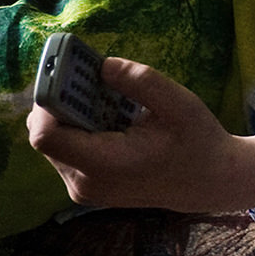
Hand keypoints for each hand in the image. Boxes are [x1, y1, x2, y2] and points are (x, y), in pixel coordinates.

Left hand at [26, 56, 254, 214]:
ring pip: (52, 144)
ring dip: (68, 116)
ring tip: (102, 98)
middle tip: (87, 78)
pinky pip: (65, 153)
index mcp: (106, 164)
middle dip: (59, 103)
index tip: (67, 74)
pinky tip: (108, 119)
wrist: (209, 183)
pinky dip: (77, 130)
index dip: (47, 101)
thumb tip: (102, 65)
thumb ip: (141, 82)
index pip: (46, 136)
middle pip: (45, 137)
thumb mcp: (180, 105)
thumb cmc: (198, 142)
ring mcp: (83, 190)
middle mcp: (85, 182)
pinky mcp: (86, 189)